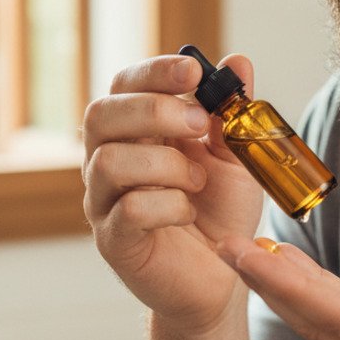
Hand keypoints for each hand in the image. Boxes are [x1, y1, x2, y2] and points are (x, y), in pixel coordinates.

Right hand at [82, 55, 265, 332]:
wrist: (221, 278)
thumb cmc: (219, 212)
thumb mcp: (235, 156)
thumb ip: (232, 111)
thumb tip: (237, 62)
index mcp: (134, 131)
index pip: (123, 85)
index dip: (154, 72)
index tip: (193, 72)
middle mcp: (107, 160)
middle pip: (101, 114)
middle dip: (154, 111)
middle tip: (200, 125)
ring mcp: (103, 201)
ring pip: (109, 161)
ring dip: (165, 164)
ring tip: (197, 182)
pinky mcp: (114, 241)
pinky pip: (128, 209)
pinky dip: (167, 204)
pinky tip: (187, 212)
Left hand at [217, 236, 339, 339]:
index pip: (337, 315)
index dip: (286, 283)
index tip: (244, 251)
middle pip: (313, 318)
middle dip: (263, 281)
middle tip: (219, 241)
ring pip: (319, 320)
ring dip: (277, 286)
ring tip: (241, 249)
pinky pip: (335, 319)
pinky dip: (305, 291)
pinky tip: (290, 269)